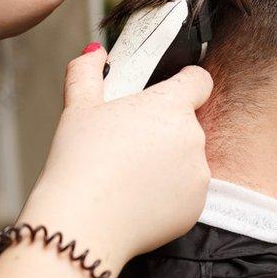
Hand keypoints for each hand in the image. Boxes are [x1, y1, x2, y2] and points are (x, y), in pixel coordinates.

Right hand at [17, 45, 212, 272]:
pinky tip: (137, 197)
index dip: (185, 81)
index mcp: (170, 106)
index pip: (198, 80)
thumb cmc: (79, 163)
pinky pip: (186, 192)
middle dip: (163, 128)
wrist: (83, 224)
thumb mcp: (78, 108)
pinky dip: (168, 193)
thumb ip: (87, 72)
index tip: (169, 90)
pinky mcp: (195, 207)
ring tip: (128, 173)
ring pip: (187, 158)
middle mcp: (192, 137)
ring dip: (167, 161)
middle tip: (128, 142)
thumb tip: (93, 53)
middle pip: (186, 123)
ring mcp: (198, 174)